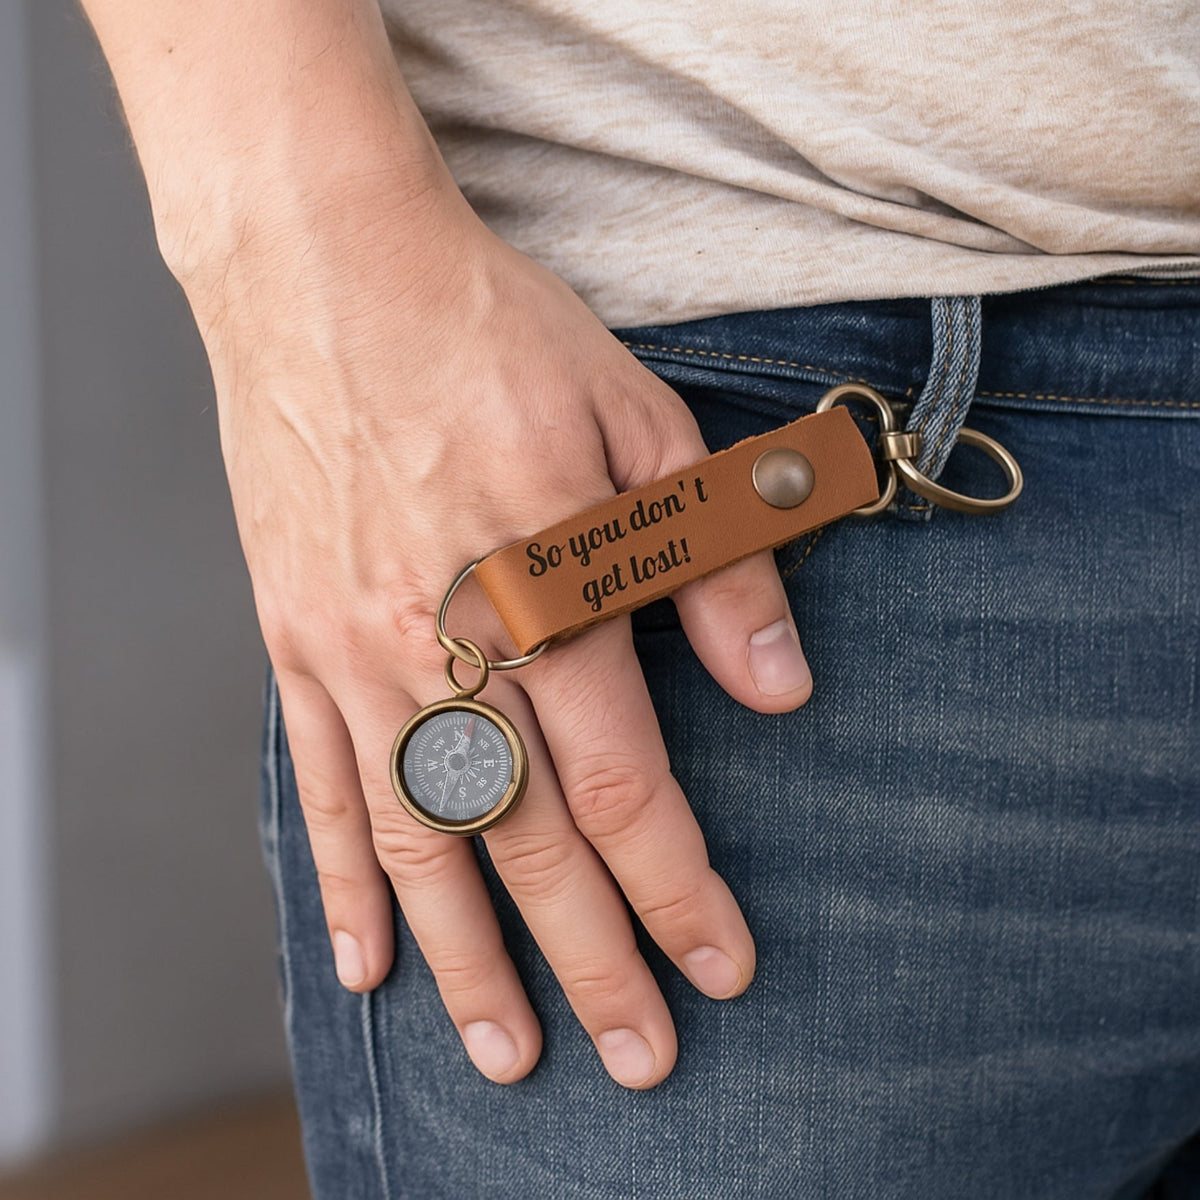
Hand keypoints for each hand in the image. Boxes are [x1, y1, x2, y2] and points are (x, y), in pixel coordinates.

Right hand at [191, 171, 813, 1087]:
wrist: (331, 272)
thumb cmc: (489, 336)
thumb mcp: (639, 422)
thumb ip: (711, 564)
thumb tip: (780, 686)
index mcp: (543, 594)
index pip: (624, 786)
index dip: (678, 889)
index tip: (722, 964)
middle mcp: (444, 647)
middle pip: (527, 842)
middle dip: (592, 962)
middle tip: (639, 1057)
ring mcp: (355, 654)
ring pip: (420, 841)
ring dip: (469, 960)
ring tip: (508, 1052)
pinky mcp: (295, 640)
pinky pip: (319, 788)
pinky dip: (344, 883)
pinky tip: (367, 962)